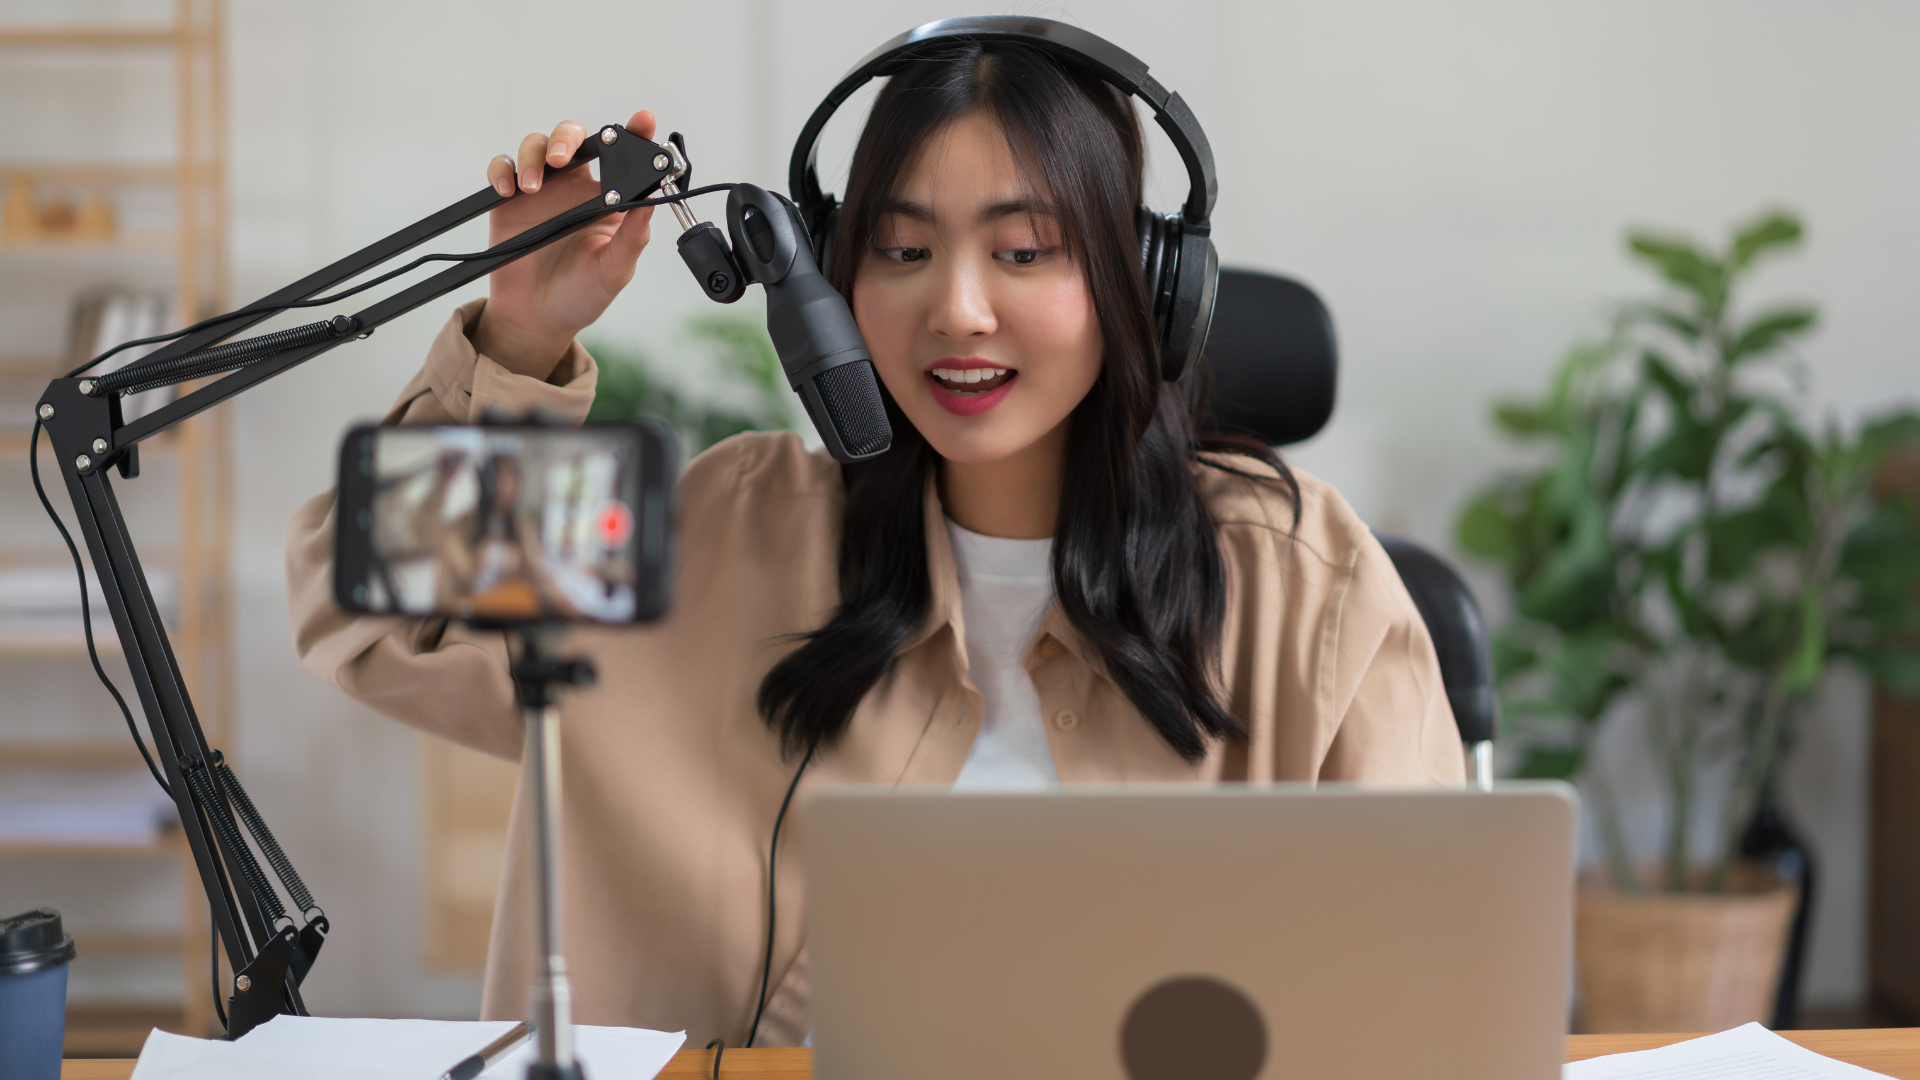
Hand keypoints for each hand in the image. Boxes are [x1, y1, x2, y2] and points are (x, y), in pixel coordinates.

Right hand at [472, 111, 658, 376]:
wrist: (536, 319)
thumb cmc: (581, 295)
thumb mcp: (614, 271)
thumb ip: (632, 237)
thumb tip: (652, 203)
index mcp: (607, 199)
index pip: (624, 157)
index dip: (634, 133)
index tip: (642, 120)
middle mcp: (575, 188)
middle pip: (572, 138)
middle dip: (567, 137)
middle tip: (561, 158)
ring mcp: (542, 191)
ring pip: (536, 146)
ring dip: (534, 156)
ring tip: (531, 186)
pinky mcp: (510, 200)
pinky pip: (503, 169)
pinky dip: (503, 170)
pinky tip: (508, 189)